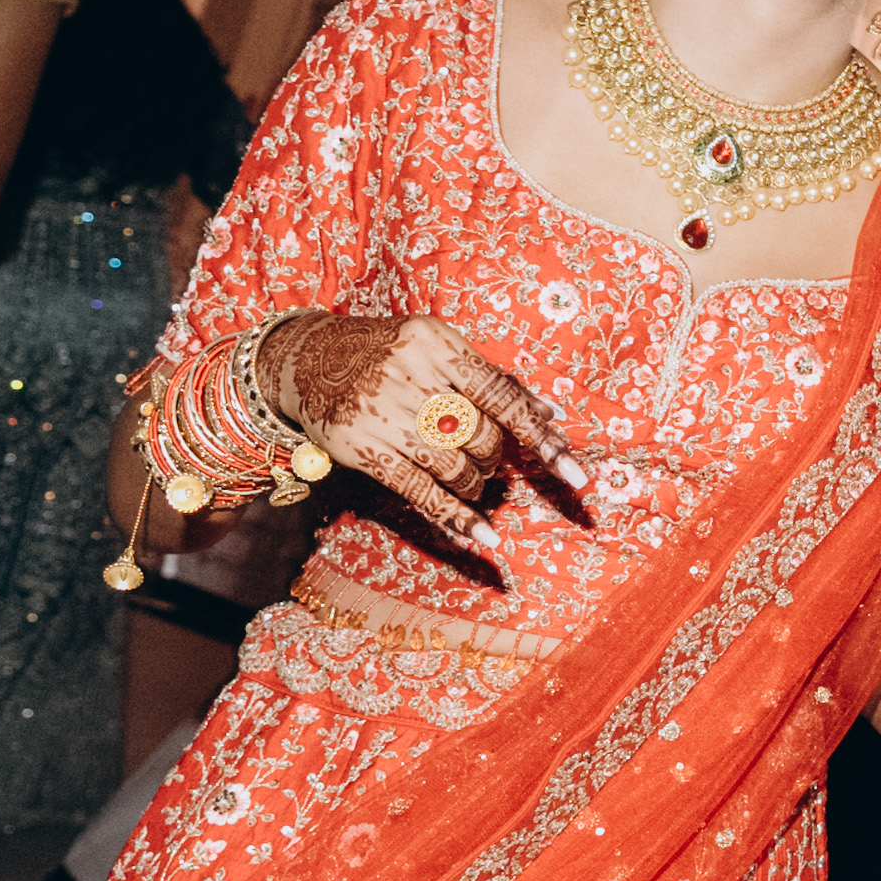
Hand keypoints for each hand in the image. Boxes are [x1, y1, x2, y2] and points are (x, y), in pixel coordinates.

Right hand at [255, 310, 586, 556]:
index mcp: (435, 343)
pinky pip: (421, 491)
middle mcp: (409, 375)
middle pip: (481, 435)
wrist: (306, 358)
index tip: (574, 473)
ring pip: (456, 466)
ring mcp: (384, 413)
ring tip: (473, 481)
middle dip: (496, 458)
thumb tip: (550, 414)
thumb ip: (489, 379)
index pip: (501, 394)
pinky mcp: (364, 448)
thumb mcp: (436, 347)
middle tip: (491, 460)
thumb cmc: (388, 353)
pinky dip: (455, 517)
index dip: (541, 436)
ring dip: (476, 485)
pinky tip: (480, 538)